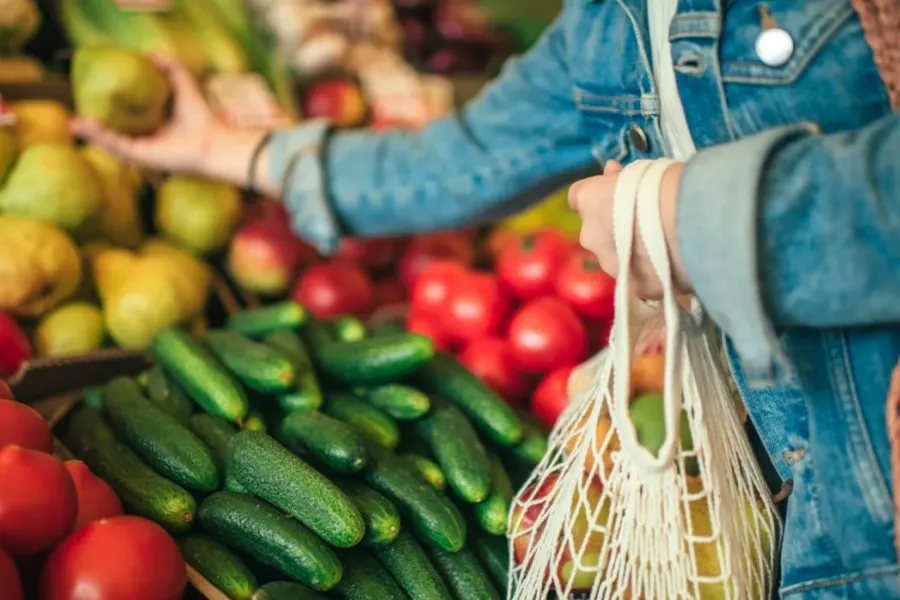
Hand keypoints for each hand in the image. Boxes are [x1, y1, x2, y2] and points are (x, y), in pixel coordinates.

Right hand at [70, 53, 224, 175]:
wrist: (213, 141)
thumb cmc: (202, 118)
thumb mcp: (183, 85)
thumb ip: (171, 68)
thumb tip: (151, 53)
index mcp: (150, 127)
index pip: (122, 119)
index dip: (105, 110)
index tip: (88, 97)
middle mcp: (143, 141)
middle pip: (111, 133)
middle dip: (92, 126)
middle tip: (75, 113)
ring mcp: (141, 151)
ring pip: (109, 142)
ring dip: (92, 132)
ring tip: (74, 122)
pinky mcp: (141, 158)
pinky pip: (116, 147)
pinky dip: (101, 137)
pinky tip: (87, 126)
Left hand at [567, 159, 691, 298]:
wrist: (692, 223)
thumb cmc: (668, 186)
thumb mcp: (639, 171)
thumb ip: (619, 178)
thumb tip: (611, 173)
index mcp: (589, 201)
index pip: (579, 197)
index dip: (598, 196)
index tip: (614, 193)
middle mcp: (590, 236)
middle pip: (597, 231)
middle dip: (615, 227)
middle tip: (647, 222)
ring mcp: (609, 265)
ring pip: (616, 258)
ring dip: (631, 253)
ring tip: (664, 246)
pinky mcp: (634, 288)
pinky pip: (639, 279)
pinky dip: (651, 273)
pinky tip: (673, 265)